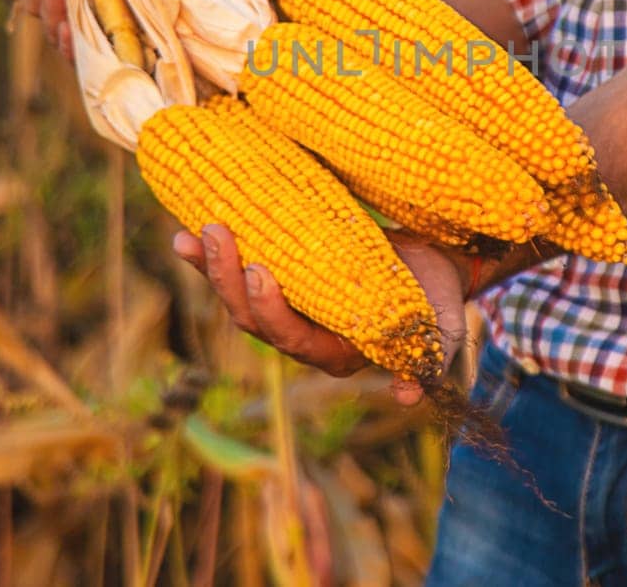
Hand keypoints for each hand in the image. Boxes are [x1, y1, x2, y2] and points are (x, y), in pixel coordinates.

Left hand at [173, 225, 468, 404]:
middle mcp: (304, 335)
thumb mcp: (442, 333)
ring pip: (239, 296)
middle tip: (220, 237)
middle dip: (230, 282)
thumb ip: (429, 363)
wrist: (433, 265)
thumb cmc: (438, 301)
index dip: (270, 311)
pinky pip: (240, 270)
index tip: (260, 272)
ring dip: (214, 267)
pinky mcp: (283, 276)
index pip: (292, 340)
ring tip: (199, 232)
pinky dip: (211, 258)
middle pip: (253, 320)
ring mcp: (290, 305)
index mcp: (335, 354)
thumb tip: (409, 394)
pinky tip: (184, 235)